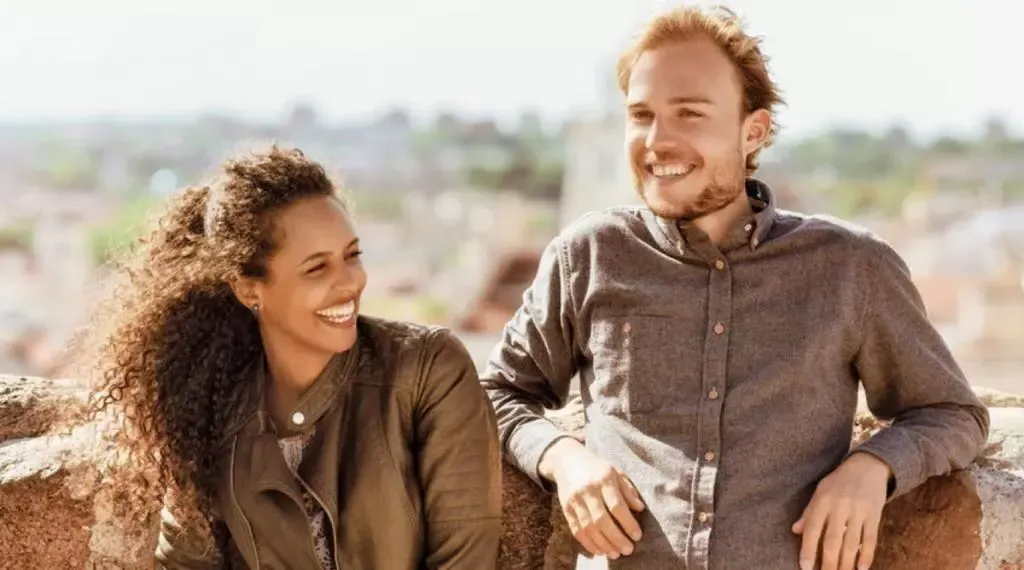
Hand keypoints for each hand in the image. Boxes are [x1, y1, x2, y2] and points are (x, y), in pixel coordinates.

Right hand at [539, 438, 645, 558]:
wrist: (566, 460)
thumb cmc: (597, 468)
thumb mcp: (615, 472)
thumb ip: (628, 490)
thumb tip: (640, 508)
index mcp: (604, 479)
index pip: (617, 506)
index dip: (628, 523)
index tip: (637, 536)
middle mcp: (588, 490)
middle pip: (601, 520)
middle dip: (616, 538)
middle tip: (628, 550)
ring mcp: (575, 500)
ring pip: (588, 528)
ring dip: (603, 544)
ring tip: (615, 554)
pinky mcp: (566, 508)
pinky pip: (576, 530)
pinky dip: (588, 543)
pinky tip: (599, 551)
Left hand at [792, 452, 891, 569]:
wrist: (868, 466)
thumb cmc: (839, 481)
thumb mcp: (820, 491)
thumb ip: (809, 512)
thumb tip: (795, 531)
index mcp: (822, 500)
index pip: (812, 529)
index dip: (808, 549)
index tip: (805, 568)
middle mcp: (839, 506)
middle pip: (832, 540)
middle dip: (828, 562)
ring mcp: (858, 510)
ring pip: (851, 543)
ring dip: (846, 563)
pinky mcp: (874, 514)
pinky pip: (870, 538)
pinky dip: (866, 555)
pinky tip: (861, 568)